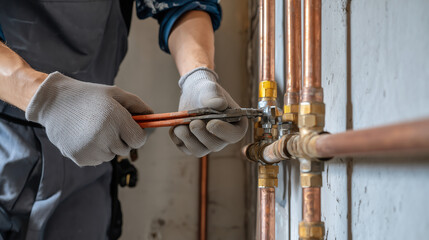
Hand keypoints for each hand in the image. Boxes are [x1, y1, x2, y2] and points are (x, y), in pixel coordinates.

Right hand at [26, 72, 152, 165]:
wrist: (53, 103)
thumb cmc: (88, 96)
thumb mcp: (115, 93)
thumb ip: (137, 105)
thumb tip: (154, 117)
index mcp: (115, 119)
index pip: (139, 140)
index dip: (137, 134)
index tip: (131, 128)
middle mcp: (105, 137)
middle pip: (126, 149)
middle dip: (122, 139)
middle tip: (108, 125)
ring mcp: (92, 150)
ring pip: (112, 155)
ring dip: (109, 145)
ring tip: (94, 129)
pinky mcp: (81, 159)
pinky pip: (98, 159)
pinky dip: (96, 151)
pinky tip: (85, 136)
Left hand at [169, 67, 247, 156]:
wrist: (195, 95)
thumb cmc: (207, 92)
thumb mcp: (210, 89)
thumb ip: (214, 96)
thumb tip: (219, 104)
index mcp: (235, 125)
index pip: (234, 135)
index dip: (224, 132)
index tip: (211, 123)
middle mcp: (222, 138)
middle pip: (215, 145)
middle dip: (202, 135)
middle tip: (194, 122)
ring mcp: (207, 144)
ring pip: (199, 151)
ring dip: (188, 139)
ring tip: (180, 126)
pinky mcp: (193, 145)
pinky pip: (185, 148)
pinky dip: (178, 138)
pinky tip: (176, 126)